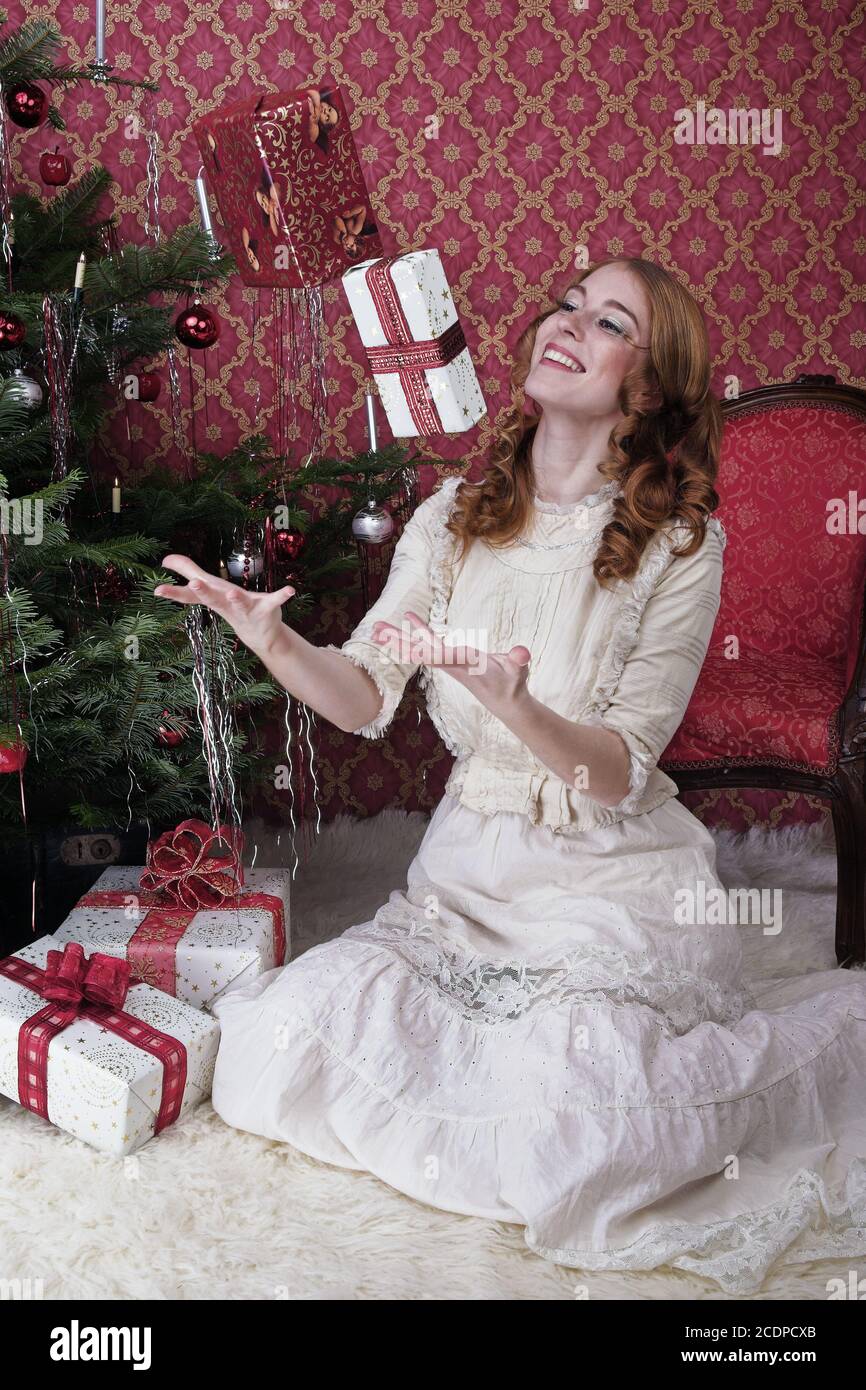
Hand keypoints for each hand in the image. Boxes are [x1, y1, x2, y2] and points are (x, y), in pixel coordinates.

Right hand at [154, 555, 295, 656]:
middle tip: (194, 584)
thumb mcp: (209, 589)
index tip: (157, 589)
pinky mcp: (266, 610)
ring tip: (232, 592)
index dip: (174, 592)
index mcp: (213, 597)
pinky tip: (290, 590)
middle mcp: (226, 604)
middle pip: (212, 598)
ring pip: (239, 603)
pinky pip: (274, 600)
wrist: (260, 636)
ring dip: (236, 598)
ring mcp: (246, 609)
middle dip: (203, 591)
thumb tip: (165, 559)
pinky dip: (281, 595)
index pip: (190, 595)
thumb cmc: (231, 606)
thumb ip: (188, 571)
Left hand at [372, 610, 531, 714]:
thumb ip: (519, 661)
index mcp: (467, 664)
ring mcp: (449, 661)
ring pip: (419, 648)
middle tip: (375, 631)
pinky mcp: (450, 658)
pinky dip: (416, 631)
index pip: (444, 657)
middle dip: (399, 642)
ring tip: (377, 627)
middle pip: (420, 652)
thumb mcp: (519, 672)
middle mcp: (452, 664)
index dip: (428, 649)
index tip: (409, 644)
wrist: (505, 702)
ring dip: (398, 638)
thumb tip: (522, 653)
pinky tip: (408, 618)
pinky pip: (428, 643)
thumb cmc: (513, 684)